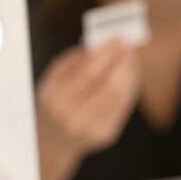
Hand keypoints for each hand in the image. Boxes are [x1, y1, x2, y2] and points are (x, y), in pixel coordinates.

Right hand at [35, 40, 140, 156]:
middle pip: (109, 87)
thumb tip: (100, 45)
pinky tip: (129, 72)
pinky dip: (129, 85)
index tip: (117, 38)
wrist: (51, 141)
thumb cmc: (52, 103)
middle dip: (122, 62)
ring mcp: (93, 129)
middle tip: (127, 45)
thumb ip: (72, 61)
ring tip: (130, 55)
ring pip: (120, 96)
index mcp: (56, 102)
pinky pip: (123, 105)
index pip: (87, 75)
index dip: (106, 55)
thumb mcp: (51, 79)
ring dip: (129, 72)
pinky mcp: (107, 135)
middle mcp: (74, 118)